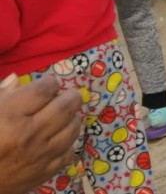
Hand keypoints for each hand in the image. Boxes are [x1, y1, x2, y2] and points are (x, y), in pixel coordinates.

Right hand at [0, 74, 82, 193]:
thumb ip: (0, 95)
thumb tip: (16, 78)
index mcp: (10, 116)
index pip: (44, 90)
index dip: (49, 83)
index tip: (48, 84)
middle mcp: (29, 134)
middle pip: (65, 107)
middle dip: (70, 96)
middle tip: (66, 95)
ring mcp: (40, 155)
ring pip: (72, 129)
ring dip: (72, 118)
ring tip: (65, 115)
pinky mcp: (44, 173)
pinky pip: (69, 153)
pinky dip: (69, 143)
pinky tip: (59, 138)